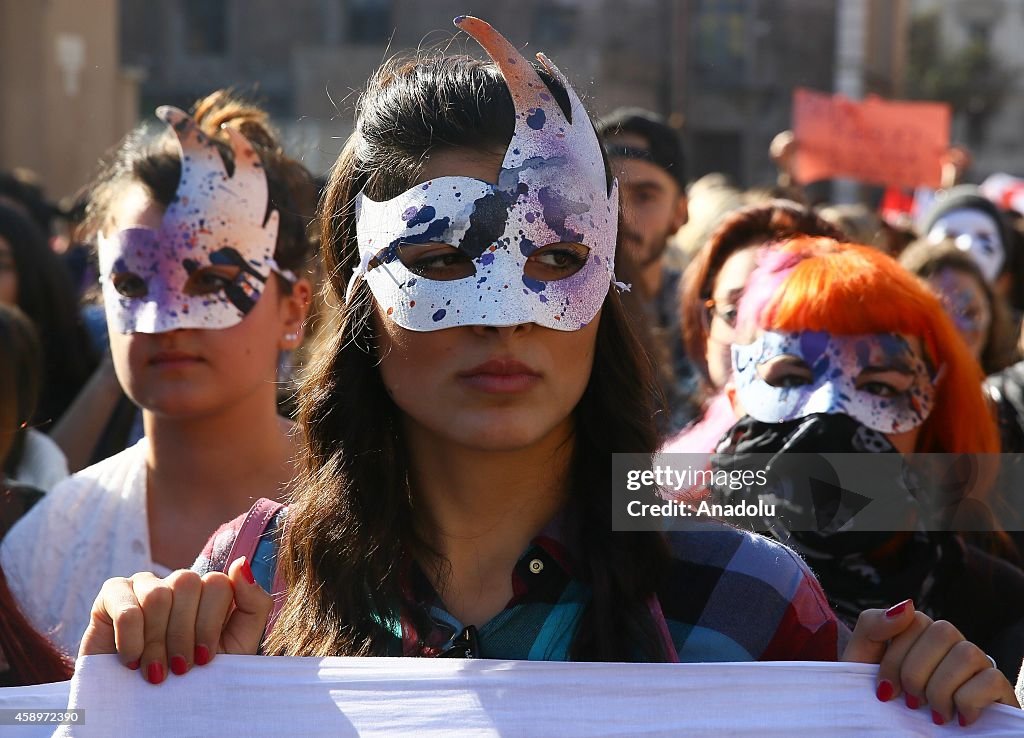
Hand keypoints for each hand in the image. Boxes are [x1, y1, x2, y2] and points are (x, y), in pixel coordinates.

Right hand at [79, 557, 272, 683]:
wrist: (147, 712)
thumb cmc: (197, 681)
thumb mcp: (237, 647)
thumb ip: (253, 604)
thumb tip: (242, 562)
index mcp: (210, 592)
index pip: (218, 583)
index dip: (209, 624)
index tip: (204, 659)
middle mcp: (179, 583)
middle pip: (187, 583)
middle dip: (182, 635)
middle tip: (178, 669)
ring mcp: (145, 584)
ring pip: (157, 595)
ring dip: (156, 642)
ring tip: (155, 671)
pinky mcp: (112, 595)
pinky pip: (125, 605)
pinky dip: (131, 639)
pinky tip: (131, 660)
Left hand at [843, 599, 1018, 725]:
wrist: (887, 737)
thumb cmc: (879, 704)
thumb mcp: (862, 662)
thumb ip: (873, 626)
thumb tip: (906, 606)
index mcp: (921, 636)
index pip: (915, 619)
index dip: (895, 656)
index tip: (886, 689)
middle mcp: (952, 647)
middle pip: (942, 631)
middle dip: (916, 673)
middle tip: (910, 702)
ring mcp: (978, 667)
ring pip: (967, 653)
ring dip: (941, 689)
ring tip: (934, 714)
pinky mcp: (999, 691)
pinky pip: (991, 678)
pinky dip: (968, 701)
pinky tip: (959, 718)